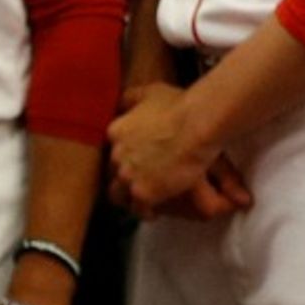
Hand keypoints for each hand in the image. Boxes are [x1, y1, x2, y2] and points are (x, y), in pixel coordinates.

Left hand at [108, 82, 245, 216]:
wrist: (193, 127)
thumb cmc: (175, 107)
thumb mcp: (147, 93)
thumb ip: (131, 98)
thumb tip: (123, 102)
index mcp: (114, 132)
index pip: (111, 152)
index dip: (123, 159)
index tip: (134, 162)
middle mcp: (115, 155)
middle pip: (113, 173)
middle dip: (124, 178)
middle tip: (139, 182)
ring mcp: (127, 175)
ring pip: (120, 195)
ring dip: (130, 198)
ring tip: (143, 201)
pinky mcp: (143, 192)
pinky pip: (138, 209)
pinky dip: (145, 211)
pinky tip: (154, 211)